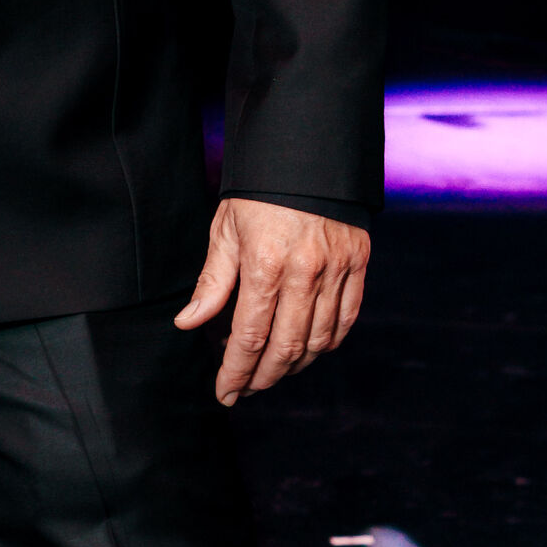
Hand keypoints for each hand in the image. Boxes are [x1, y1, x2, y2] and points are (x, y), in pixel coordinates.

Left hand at [174, 200, 369, 405]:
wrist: (308, 155)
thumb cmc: (258, 194)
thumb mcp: (225, 232)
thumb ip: (212, 284)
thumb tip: (188, 324)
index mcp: (265, 265)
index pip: (250, 337)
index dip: (236, 372)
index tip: (225, 392)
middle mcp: (305, 273)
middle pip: (285, 348)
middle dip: (262, 377)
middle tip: (246, 389)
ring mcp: (337, 269)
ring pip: (317, 340)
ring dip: (293, 366)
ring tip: (272, 373)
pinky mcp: (358, 264)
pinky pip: (345, 319)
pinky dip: (327, 343)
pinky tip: (308, 351)